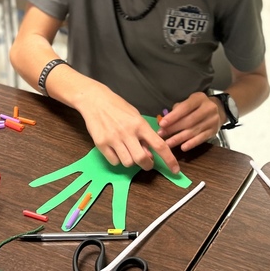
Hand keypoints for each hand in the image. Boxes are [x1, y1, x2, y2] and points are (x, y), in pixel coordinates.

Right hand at [29, 118, 191, 229]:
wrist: (95, 100)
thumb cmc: (118, 107)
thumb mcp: (135, 116)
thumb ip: (143, 135)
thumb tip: (149, 154)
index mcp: (140, 124)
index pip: (159, 145)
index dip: (169, 159)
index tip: (175, 170)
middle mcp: (128, 132)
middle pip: (141, 159)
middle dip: (147, 165)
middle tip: (146, 162)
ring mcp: (113, 139)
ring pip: (128, 162)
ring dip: (131, 161)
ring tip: (128, 151)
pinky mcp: (101, 144)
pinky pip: (114, 161)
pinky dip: (118, 159)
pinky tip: (116, 150)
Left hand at [158, 92, 221, 150]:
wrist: (218, 111)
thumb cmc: (198, 106)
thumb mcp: (189, 102)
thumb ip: (178, 109)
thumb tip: (164, 121)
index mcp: (200, 98)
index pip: (185, 107)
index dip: (173, 116)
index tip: (162, 124)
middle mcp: (208, 108)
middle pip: (189, 121)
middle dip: (173, 128)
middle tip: (161, 134)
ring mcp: (212, 121)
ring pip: (193, 131)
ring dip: (179, 138)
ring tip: (168, 144)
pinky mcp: (214, 131)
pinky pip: (201, 139)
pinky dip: (191, 144)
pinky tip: (182, 147)